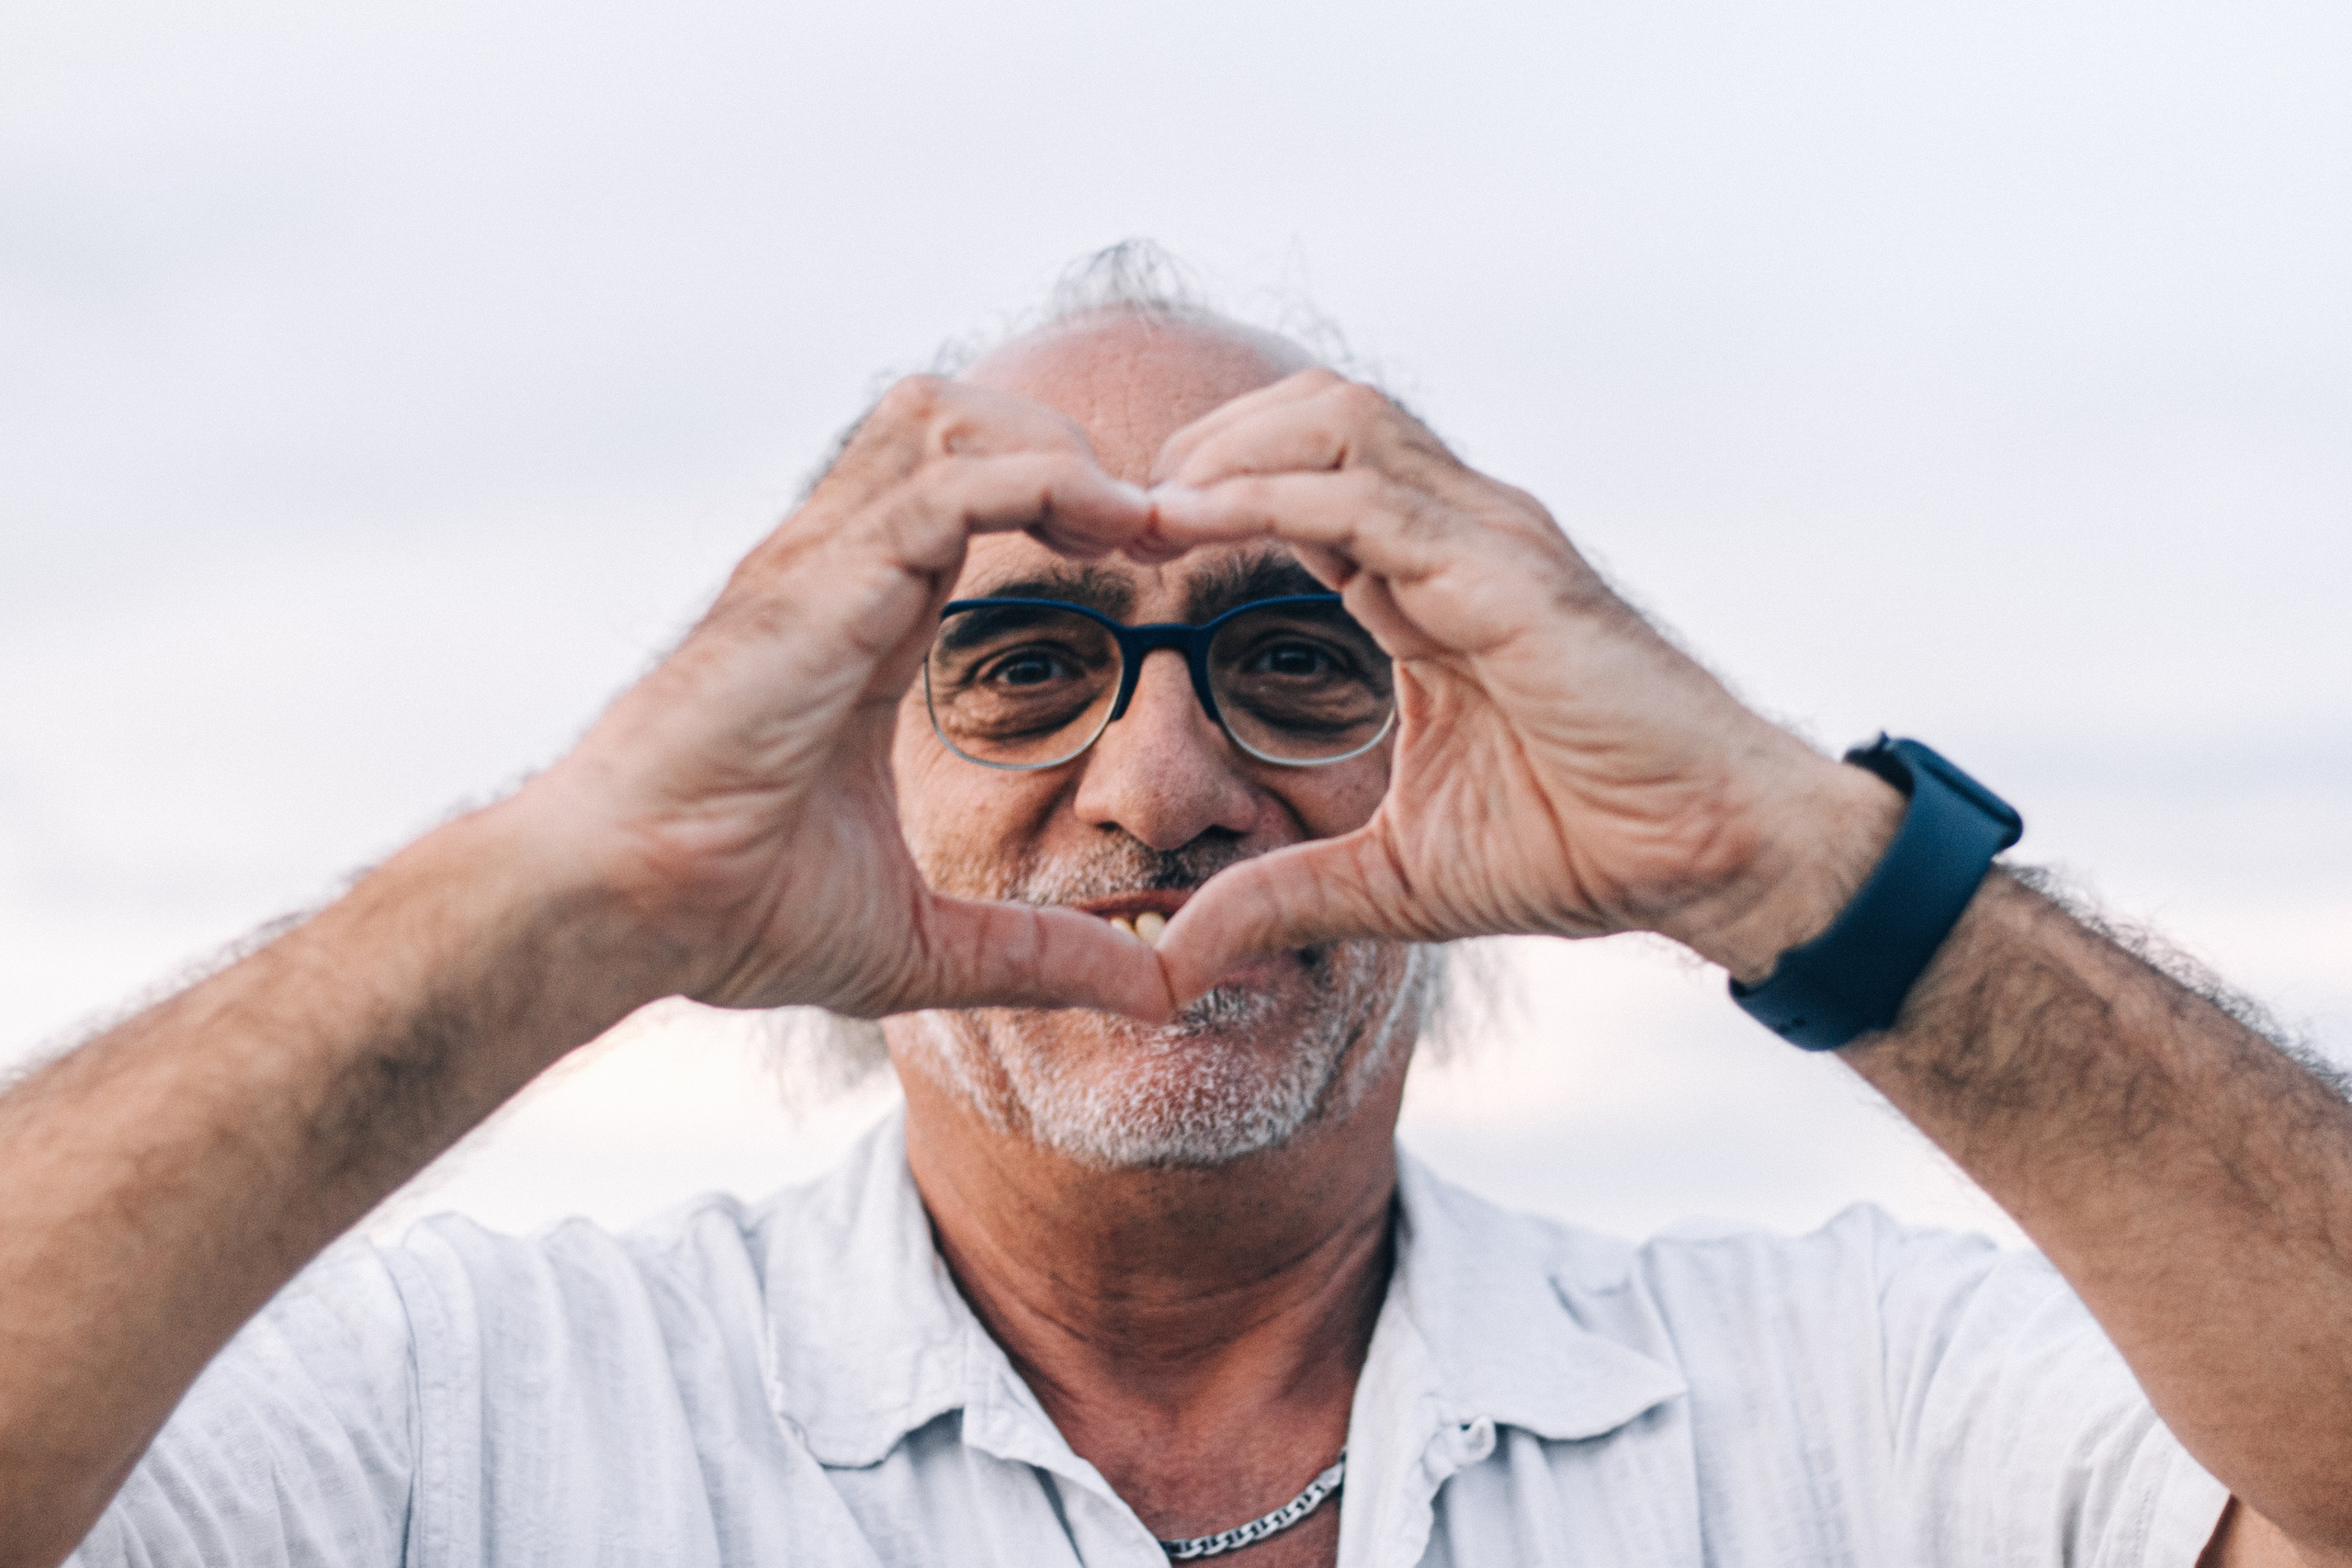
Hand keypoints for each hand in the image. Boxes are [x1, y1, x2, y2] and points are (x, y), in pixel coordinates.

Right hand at [530, 377, 1174, 1021]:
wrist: (616, 912)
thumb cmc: (727, 915)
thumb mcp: (919, 940)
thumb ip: (1039, 953)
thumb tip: (1158, 991)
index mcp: (859, 621)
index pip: (964, 494)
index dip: (1065, 497)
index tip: (1152, 557)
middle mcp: (837, 571)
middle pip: (955, 419)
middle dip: (1067, 441)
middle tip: (1157, 525)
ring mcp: (820, 567)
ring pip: (948, 418)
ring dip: (1058, 444)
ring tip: (1136, 521)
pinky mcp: (817, 587)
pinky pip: (945, 485)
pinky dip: (1043, 483)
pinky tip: (1114, 529)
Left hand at [1142, 370, 1899, 1001]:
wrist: (1712, 856)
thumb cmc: (1584, 846)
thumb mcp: (1395, 879)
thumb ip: (1283, 896)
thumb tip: (1177, 952)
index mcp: (1428, 583)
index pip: (1300, 486)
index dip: (1202, 500)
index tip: (1112, 552)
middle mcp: (1458, 535)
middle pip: (1310, 416)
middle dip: (1200, 446)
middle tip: (1106, 514)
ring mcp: (1489, 539)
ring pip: (1336, 422)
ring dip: (1224, 449)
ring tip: (1141, 507)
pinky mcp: (1509, 574)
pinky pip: (1369, 501)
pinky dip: (1267, 497)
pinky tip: (1188, 524)